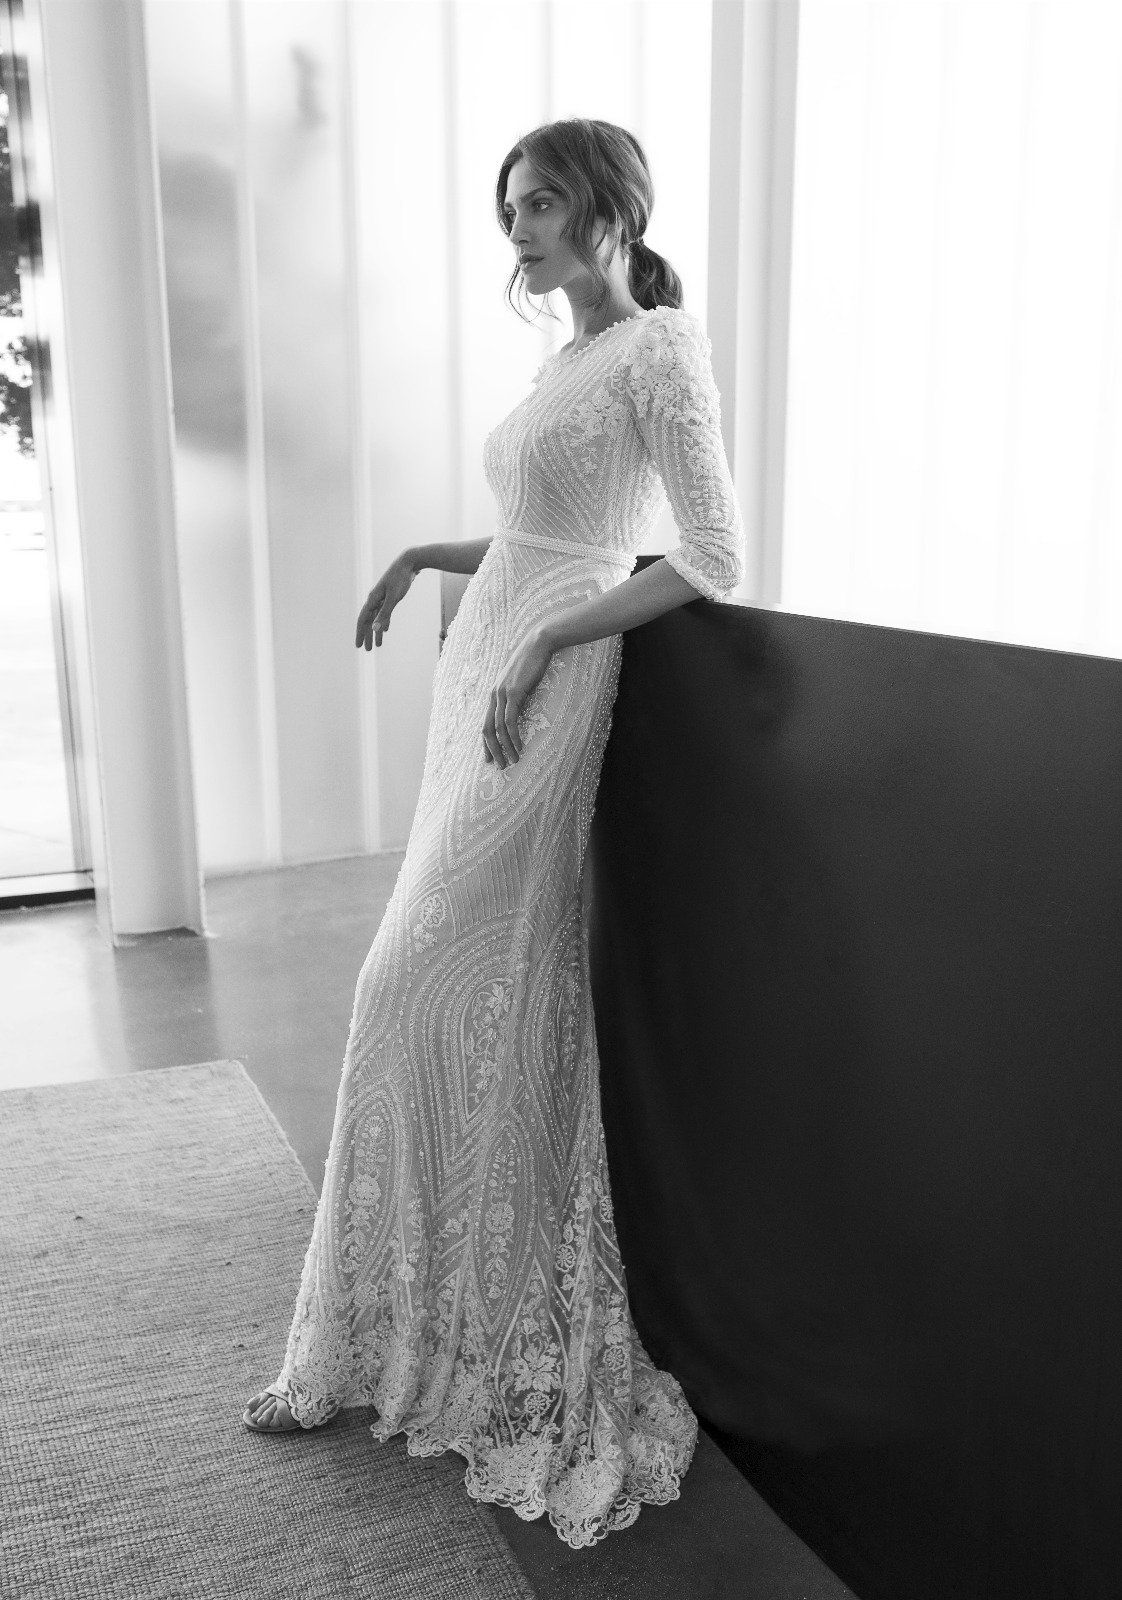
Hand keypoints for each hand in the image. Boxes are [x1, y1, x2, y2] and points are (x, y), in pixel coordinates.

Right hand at [355, 552, 416, 649]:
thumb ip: (385, 614)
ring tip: (377, 645)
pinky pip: (384, 613)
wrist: (409, 562)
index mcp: (373, 599)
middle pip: (368, 621)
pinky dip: (384, 622)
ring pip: (376, 618)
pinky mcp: (390, 596)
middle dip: (367, 636)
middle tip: (367, 650)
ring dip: (376, 631)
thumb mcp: (393, 598)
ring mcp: (382, 598)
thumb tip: (376, 629)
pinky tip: (385, 630)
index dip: (360, 633)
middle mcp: (375, 599)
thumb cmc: (400, 579)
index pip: (363, 620)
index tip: (358, 646)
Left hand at [483, 627, 554, 767]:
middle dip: (492, 750)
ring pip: (498, 728)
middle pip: (487, 729)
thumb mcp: (522, 682)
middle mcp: (494, 695)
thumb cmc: (533, 662)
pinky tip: (519, 746)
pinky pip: (510, 720)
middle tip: (499, 766)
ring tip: (513, 761)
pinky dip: (513, 736)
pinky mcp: (514, 692)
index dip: (486, 743)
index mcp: (494, 694)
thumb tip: (520, 710)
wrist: (539, 644)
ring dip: (505, 747)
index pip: (485, 723)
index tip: (489, 758)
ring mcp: (502, 694)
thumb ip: (517, 696)